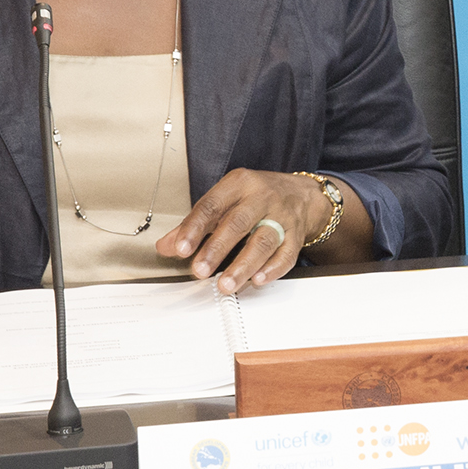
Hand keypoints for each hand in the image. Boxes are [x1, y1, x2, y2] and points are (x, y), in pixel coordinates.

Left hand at [158, 169, 329, 293]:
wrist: (302, 194)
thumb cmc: (257, 198)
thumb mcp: (226, 201)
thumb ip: (195, 224)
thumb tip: (166, 246)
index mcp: (239, 185)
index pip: (212, 205)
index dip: (194, 228)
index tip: (181, 248)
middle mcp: (262, 197)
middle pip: (238, 223)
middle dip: (217, 249)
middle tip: (200, 271)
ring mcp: (282, 216)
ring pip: (264, 240)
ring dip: (243, 265)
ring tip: (225, 284)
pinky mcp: (297, 235)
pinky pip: (287, 253)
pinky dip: (272, 268)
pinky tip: (258, 279)